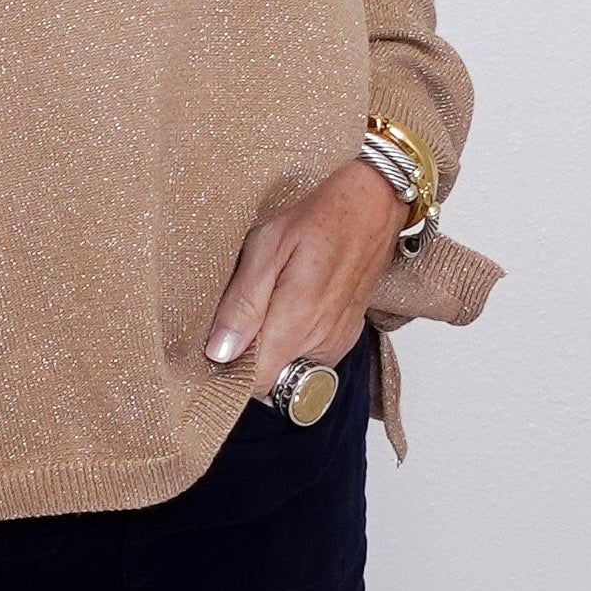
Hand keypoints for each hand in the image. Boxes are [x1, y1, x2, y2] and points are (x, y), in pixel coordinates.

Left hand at [204, 156, 406, 394]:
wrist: (371, 207)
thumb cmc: (317, 219)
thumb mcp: (266, 247)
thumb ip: (243, 304)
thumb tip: (220, 351)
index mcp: (295, 324)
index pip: (254, 384)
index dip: (231, 370)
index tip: (219, 345)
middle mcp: (320, 343)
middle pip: (271, 380)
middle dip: (249, 359)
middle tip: (240, 319)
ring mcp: (336, 343)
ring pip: (291, 372)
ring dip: (272, 351)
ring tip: (267, 309)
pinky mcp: (345, 338)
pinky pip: (310, 359)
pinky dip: (294, 344)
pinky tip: (289, 310)